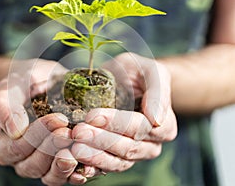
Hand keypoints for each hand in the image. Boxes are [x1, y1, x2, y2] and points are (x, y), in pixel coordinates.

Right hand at [0, 59, 88, 184]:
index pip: (15, 148)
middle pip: (33, 165)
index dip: (35, 137)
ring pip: (50, 176)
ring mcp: (43, 164)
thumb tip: (15, 129)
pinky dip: (80, 173)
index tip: (57, 119)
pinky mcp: (62, 164)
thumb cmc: (27, 81)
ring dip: (65, 164)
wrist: (49, 82)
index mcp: (3, 143)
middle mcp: (22, 159)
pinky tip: (90, 164)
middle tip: (70, 132)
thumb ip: (5, 104)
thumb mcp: (12, 85)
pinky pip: (69, 177)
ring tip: (79, 148)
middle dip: (52, 149)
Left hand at [70, 52, 176, 172]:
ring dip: (94, 155)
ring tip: (74, 147)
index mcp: (164, 125)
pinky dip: (90, 167)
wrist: (122, 80)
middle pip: (127, 147)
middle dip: (101, 140)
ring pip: (116, 162)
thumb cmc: (137, 72)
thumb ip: (158, 91)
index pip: (140, 128)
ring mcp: (133, 155)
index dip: (117, 123)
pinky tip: (75, 161)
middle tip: (78, 131)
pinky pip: (105, 168)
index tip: (93, 116)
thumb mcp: (150, 71)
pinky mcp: (116, 159)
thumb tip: (156, 119)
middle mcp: (151, 145)